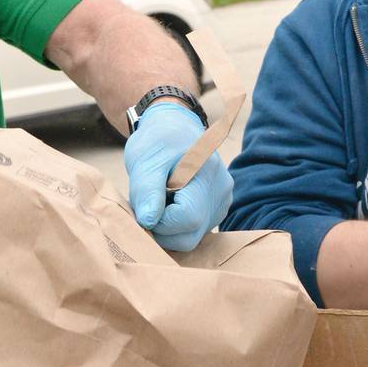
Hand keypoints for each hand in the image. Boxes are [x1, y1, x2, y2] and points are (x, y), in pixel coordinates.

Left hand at [124, 100, 233, 252]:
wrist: (173, 129)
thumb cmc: (158, 141)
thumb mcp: (146, 160)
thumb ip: (146, 191)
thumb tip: (148, 222)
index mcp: (207, 174)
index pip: (187, 218)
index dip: (161, 222)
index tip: (146, 206)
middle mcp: (221, 192)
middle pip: (190, 235)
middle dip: (162, 229)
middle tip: (148, 206)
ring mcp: (221, 204)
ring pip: (191, 237)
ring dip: (168, 228)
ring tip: (159, 201)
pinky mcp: (215, 212)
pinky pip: (194, 232)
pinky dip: (176, 225)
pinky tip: (169, 204)